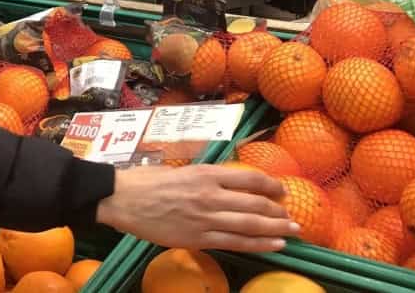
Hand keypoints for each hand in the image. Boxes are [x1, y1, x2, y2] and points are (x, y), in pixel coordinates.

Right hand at [95, 164, 297, 252]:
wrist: (122, 199)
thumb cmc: (146, 181)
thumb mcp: (179, 169)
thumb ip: (204, 177)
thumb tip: (226, 183)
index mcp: (205, 173)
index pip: (249, 178)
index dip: (271, 186)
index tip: (281, 191)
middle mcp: (210, 195)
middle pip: (255, 203)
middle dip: (279, 211)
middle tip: (292, 217)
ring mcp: (205, 218)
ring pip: (250, 225)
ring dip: (276, 229)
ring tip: (292, 232)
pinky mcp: (198, 238)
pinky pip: (235, 242)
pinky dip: (258, 244)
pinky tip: (274, 245)